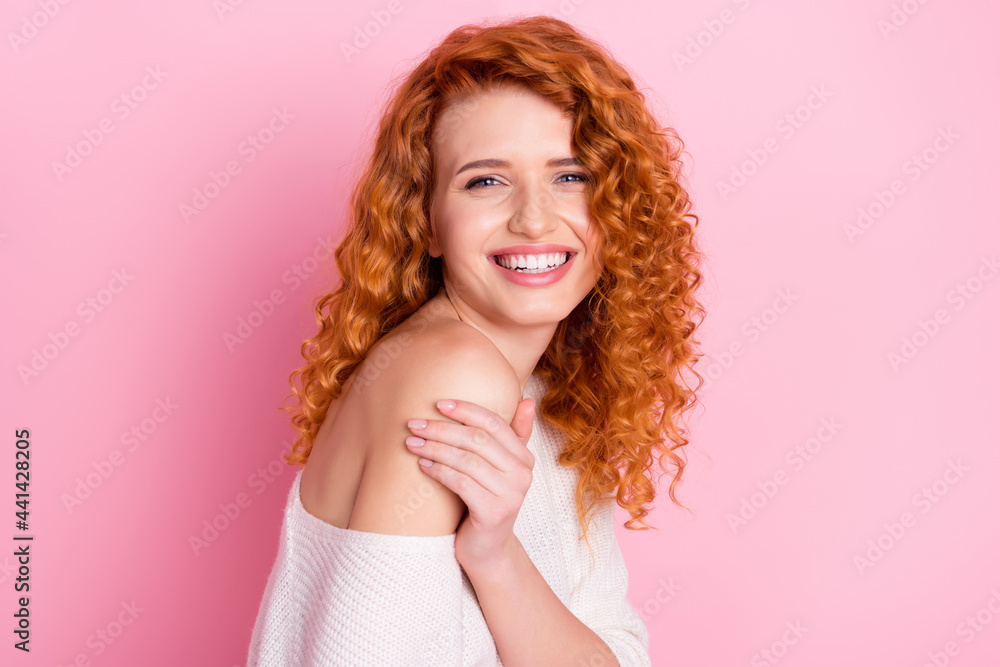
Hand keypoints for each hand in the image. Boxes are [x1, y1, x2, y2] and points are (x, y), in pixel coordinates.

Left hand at [405, 397, 535, 571]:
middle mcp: (523, 474)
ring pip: (467, 460)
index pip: (495, 424)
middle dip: (442, 429)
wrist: (487, 550)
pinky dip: (439, 471)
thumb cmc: (487, 502)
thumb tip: (528, 400)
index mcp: (524, 458)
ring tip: (412, 443)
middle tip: (414, 424)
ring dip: (435, 448)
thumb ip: (511, 437)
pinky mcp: (493, 513)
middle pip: (478, 440)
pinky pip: (461, 483)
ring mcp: (511, 495)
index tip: (438, 404)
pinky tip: (422, 465)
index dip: (466, 410)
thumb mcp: (500, 469)